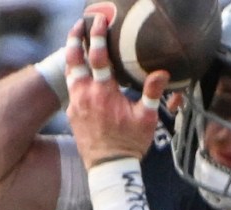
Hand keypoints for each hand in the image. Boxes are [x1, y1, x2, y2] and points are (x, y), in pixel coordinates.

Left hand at [64, 3, 170, 166]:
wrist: (109, 168)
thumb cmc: (130, 144)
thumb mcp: (146, 119)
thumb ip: (151, 93)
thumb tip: (162, 73)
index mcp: (104, 92)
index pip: (98, 56)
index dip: (97, 35)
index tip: (99, 20)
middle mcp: (85, 94)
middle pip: (73, 58)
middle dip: (75, 38)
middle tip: (79, 24)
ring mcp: (75, 104)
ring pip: (69, 72)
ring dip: (72, 55)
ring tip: (76, 43)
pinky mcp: (72, 113)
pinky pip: (71, 88)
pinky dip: (74, 74)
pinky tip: (81, 72)